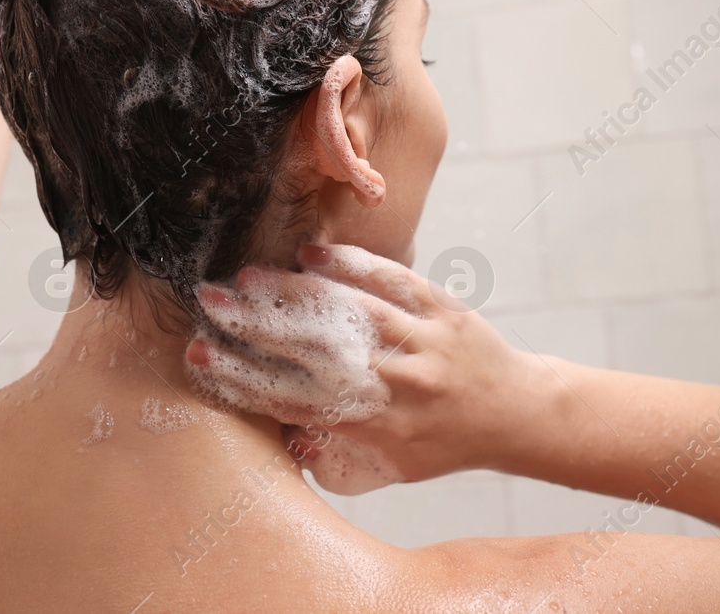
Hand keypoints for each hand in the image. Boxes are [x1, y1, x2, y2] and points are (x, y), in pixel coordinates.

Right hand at [185, 243, 529, 493]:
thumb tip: (282, 437)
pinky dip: (353, 265)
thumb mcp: (390, 467)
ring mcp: (421, 343)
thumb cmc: (441, 442)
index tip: (203, 357)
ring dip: (294, 292)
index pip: (297, 400)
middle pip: (314, 353)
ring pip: (349, 313)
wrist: (516, 413)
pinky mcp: (442, 308)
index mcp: (377, 427)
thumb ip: (333, 457)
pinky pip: (394, 281)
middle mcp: (398, 385)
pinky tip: (312, 253)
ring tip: (248, 276)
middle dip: (255, 327)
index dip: (245, 378)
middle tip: (210, 304)